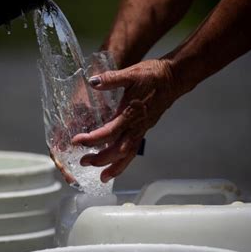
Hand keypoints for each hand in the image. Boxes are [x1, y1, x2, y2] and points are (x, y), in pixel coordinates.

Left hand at [71, 58, 182, 182]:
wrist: (174, 78)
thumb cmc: (153, 75)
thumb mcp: (131, 73)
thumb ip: (111, 79)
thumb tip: (92, 81)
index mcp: (130, 113)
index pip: (109, 132)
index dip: (92, 139)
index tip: (76, 141)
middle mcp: (136, 126)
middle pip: (118, 150)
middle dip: (100, 159)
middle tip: (83, 162)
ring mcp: (141, 129)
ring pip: (128, 154)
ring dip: (114, 167)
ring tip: (102, 178)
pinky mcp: (144, 129)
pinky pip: (133, 150)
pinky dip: (124, 161)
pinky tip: (116, 165)